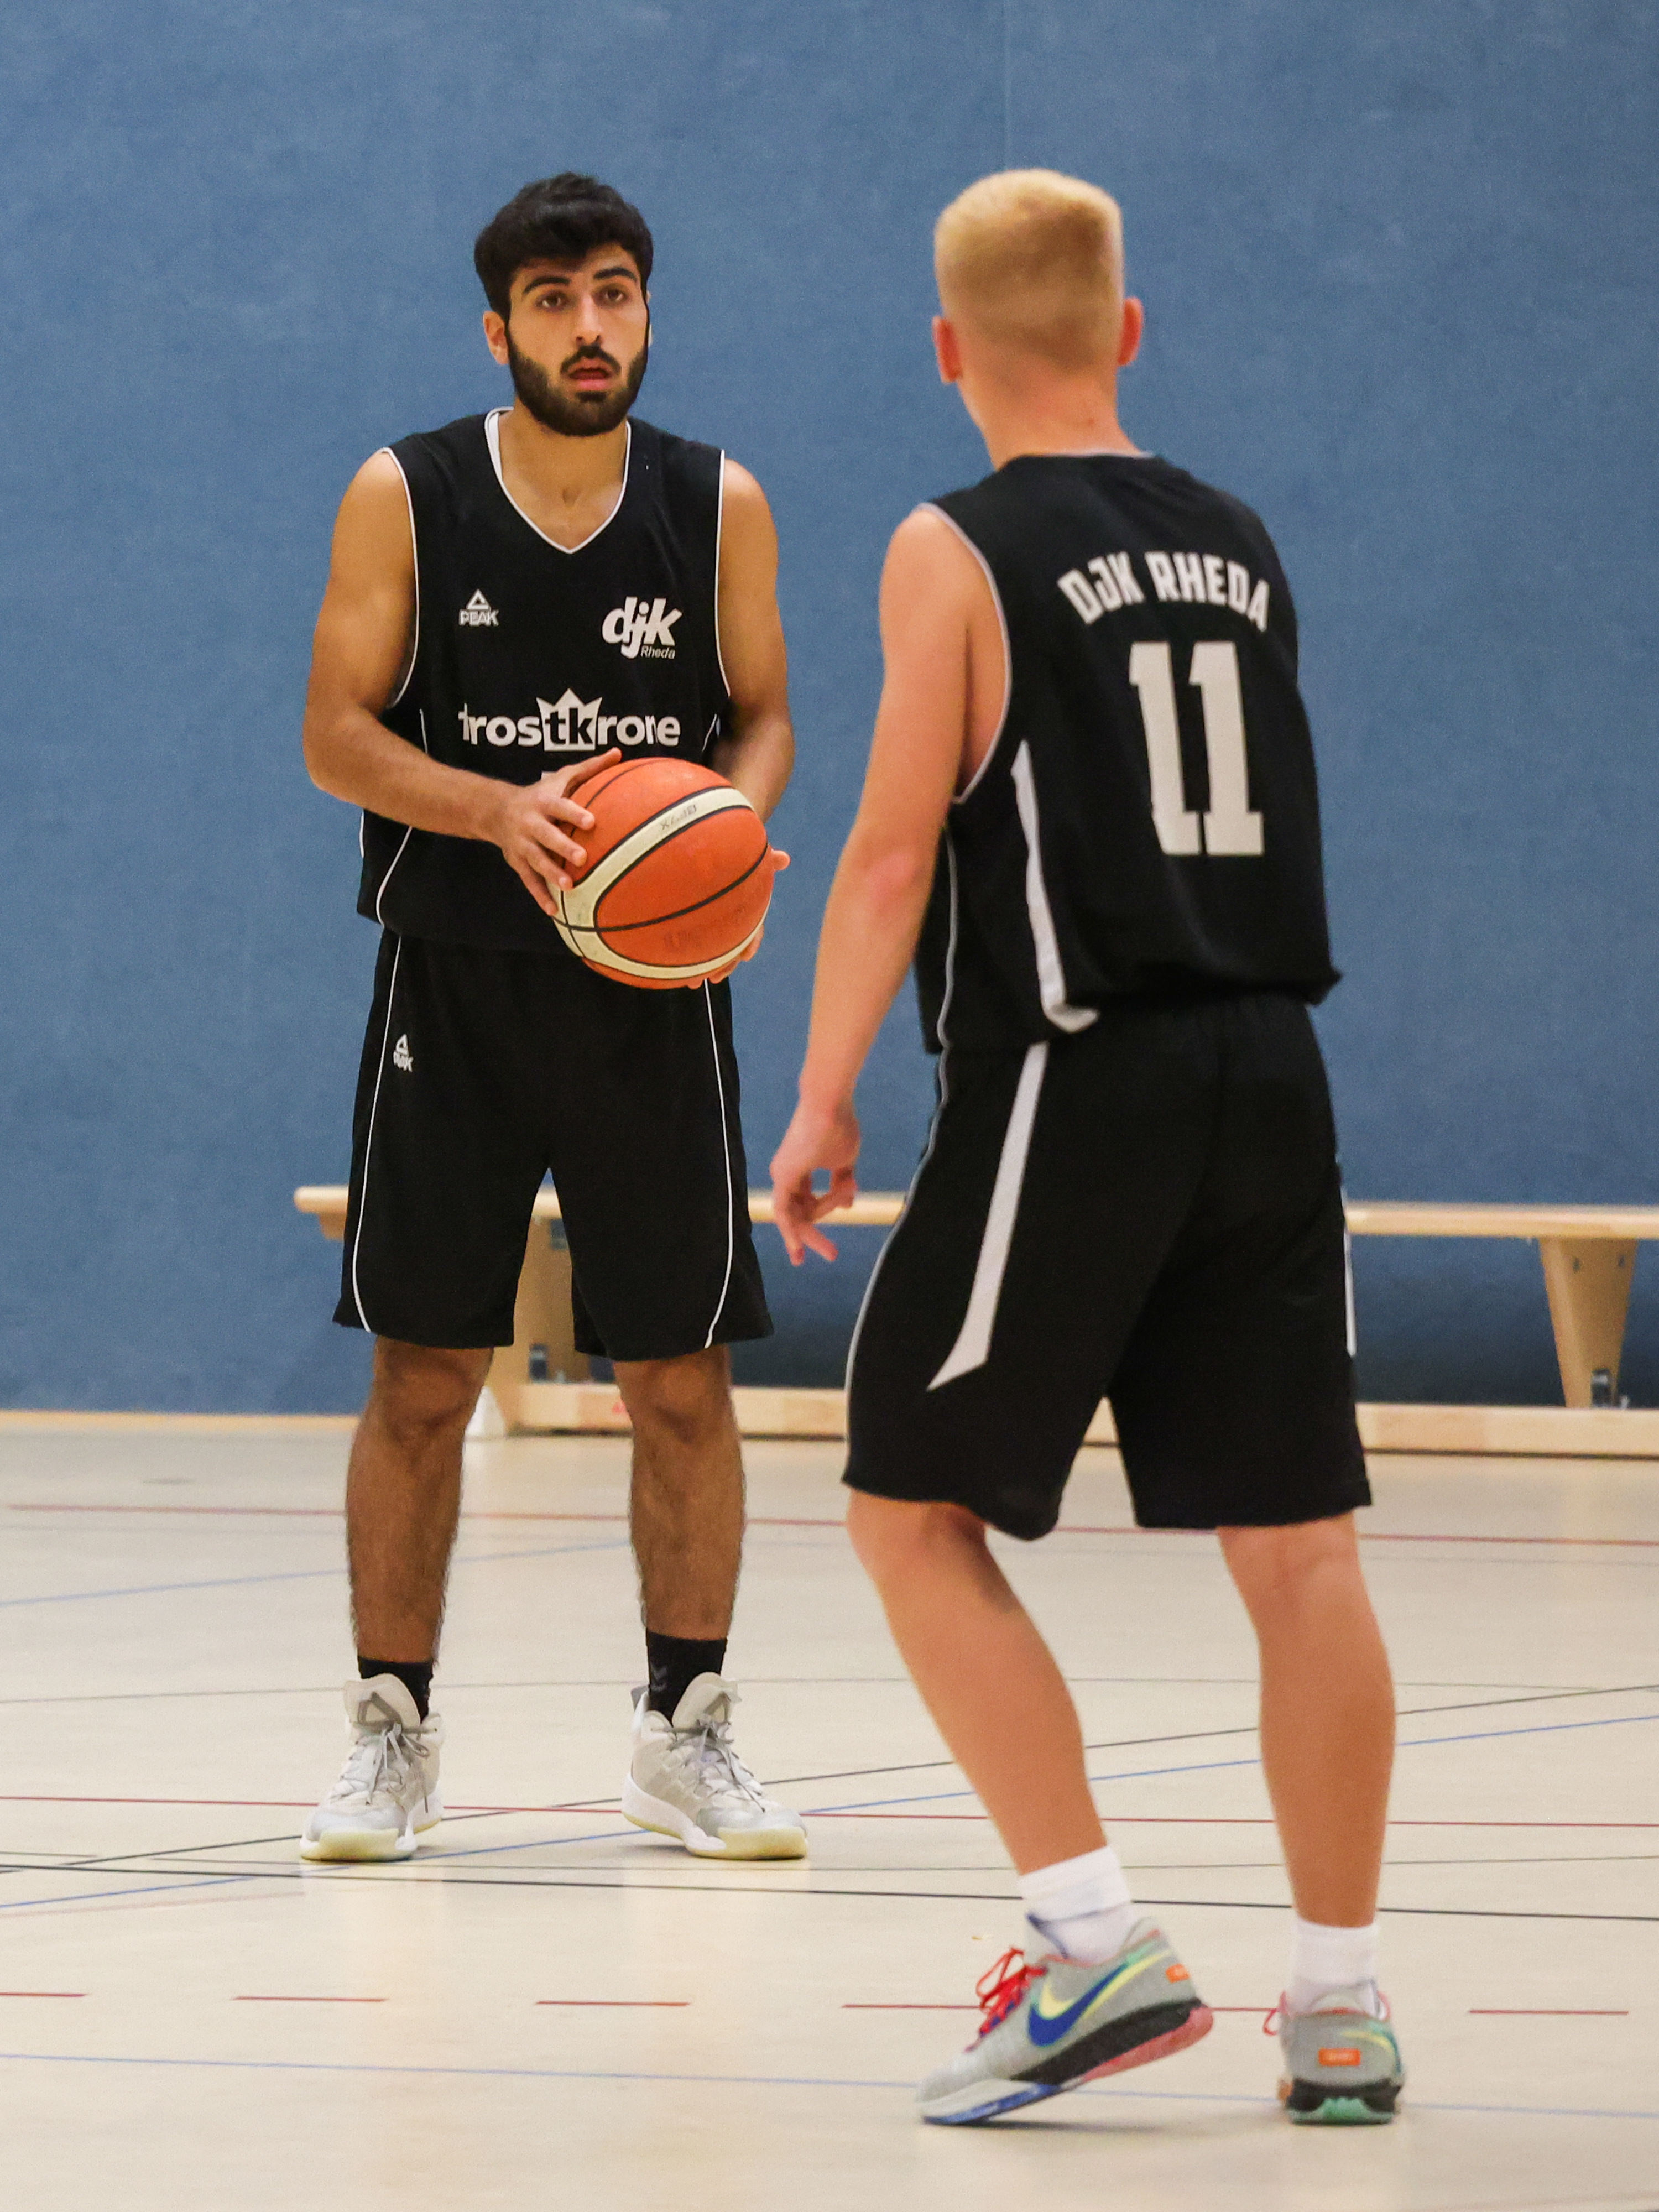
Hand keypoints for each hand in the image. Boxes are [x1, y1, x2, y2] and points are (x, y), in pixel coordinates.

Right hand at [494, 750, 621, 913]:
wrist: (496, 810)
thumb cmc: (541, 793)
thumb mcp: (561, 777)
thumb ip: (589, 769)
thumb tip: (618, 753)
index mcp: (543, 802)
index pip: (560, 807)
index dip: (574, 813)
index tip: (592, 821)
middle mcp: (530, 823)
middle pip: (547, 836)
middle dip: (562, 847)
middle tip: (582, 858)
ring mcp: (522, 844)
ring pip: (536, 861)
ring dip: (551, 874)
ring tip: (568, 887)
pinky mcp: (518, 861)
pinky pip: (529, 881)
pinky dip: (540, 896)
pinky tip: (554, 911)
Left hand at [688, 846, 789, 985]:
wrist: (685, 856)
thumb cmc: (721, 853)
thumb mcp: (745, 859)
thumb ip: (762, 859)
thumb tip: (786, 858)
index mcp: (740, 905)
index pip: (752, 927)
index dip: (751, 942)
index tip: (747, 955)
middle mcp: (724, 917)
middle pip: (730, 946)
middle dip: (724, 963)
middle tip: (717, 978)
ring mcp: (705, 924)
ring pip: (709, 951)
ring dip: (702, 968)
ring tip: (692, 983)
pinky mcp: (684, 928)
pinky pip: (687, 949)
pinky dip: (682, 963)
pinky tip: (674, 975)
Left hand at [769, 1095, 859, 1263]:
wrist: (830, 1104)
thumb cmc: (839, 1126)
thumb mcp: (845, 1162)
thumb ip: (842, 1185)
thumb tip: (849, 1207)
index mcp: (799, 1169)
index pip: (807, 1203)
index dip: (820, 1220)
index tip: (831, 1246)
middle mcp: (786, 1173)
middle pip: (800, 1213)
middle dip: (814, 1236)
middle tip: (833, 1256)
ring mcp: (782, 1175)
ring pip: (799, 1212)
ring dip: (824, 1214)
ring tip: (846, 1192)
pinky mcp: (782, 1177)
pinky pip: (784, 1212)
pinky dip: (793, 1229)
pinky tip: (798, 1247)